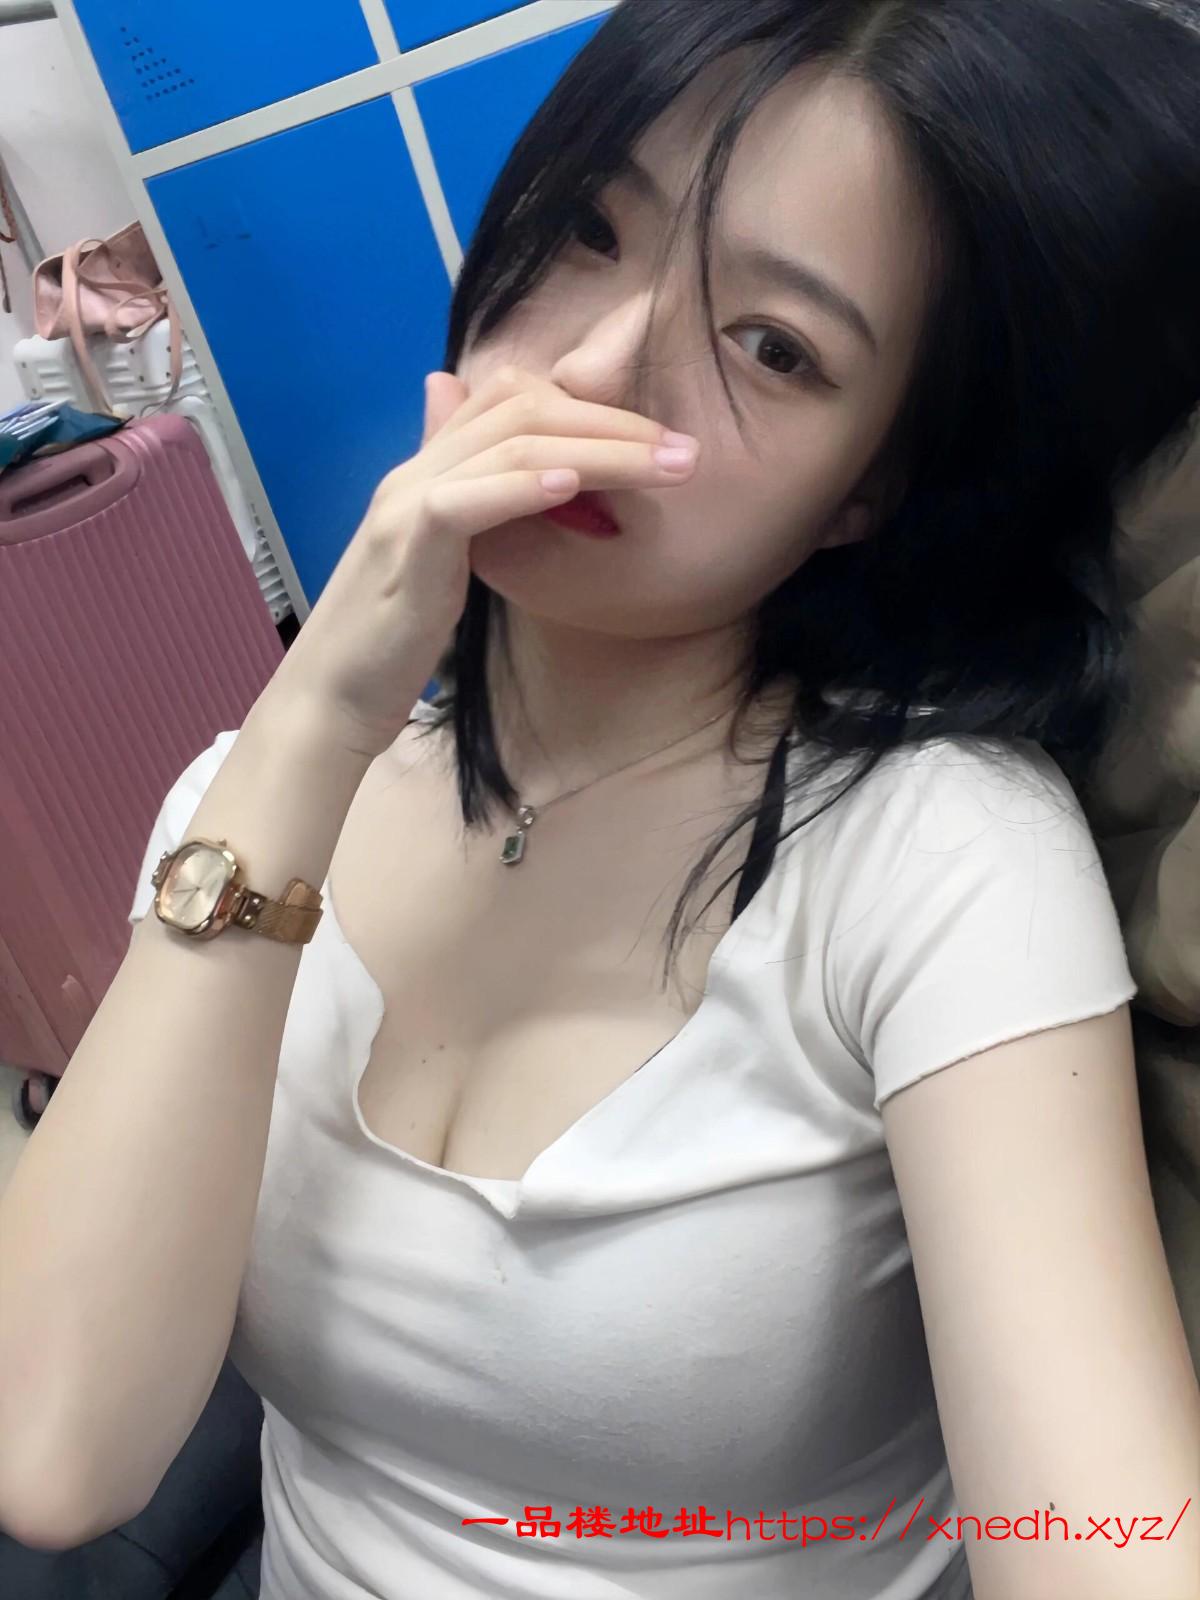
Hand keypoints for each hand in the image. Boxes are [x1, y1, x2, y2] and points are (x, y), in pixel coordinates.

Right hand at [264, 364, 700, 759]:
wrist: (329, 697)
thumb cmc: (394, 643)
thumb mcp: (450, 566)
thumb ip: (484, 513)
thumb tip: (529, 472)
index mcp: (429, 470)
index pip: (512, 399)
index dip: (590, 405)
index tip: (659, 440)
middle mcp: (416, 471)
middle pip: (522, 409)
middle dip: (614, 422)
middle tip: (686, 451)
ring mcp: (408, 503)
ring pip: (511, 445)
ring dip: (601, 449)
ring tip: (667, 465)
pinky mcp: (406, 546)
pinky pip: (468, 499)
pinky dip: (524, 486)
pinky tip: (575, 485)